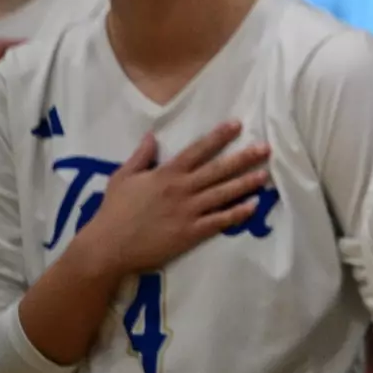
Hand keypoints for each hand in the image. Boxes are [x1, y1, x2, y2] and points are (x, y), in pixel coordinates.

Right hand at [73, 121, 271, 279]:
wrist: (106, 248)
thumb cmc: (113, 212)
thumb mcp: (122, 178)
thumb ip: (140, 156)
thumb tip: (152, 134)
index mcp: (166, 174)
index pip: (198, 150)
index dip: (219, 136)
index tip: (237, 124)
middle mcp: (181, 189)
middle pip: (218, 169)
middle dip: (243, 158)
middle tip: (266, 148)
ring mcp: (188, 212)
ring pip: (223, 194)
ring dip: (246, 183)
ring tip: (265, 174)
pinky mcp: (190, 233)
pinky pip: (218, 221)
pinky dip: (237, 213)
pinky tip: (253, 206)